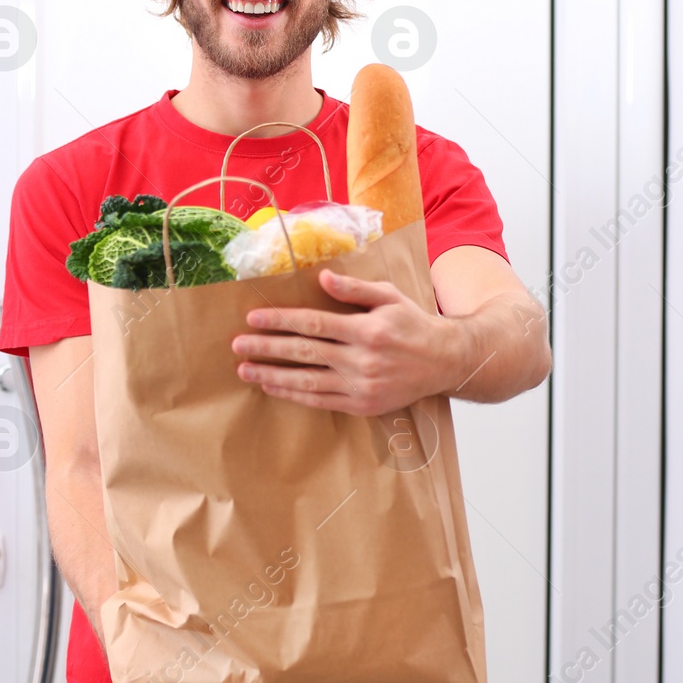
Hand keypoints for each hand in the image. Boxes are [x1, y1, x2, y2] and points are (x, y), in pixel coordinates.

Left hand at [231, 268, 463, 415]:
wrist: (444, 362)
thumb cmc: (413, 324)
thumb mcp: (389, 296)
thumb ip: (355, 288)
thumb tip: (323, 277)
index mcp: (368, 329)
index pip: (315, 324)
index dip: (281, 321)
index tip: (253, 319)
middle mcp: (363, 359)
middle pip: (305, 353)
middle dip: (267, 349)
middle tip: (237, 346)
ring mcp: (362, 386)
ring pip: (308, 381)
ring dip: (272, 375)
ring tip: (245, 370)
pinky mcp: (362, 405)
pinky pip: (320, 400)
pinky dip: (293, 394)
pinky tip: (272, 387)